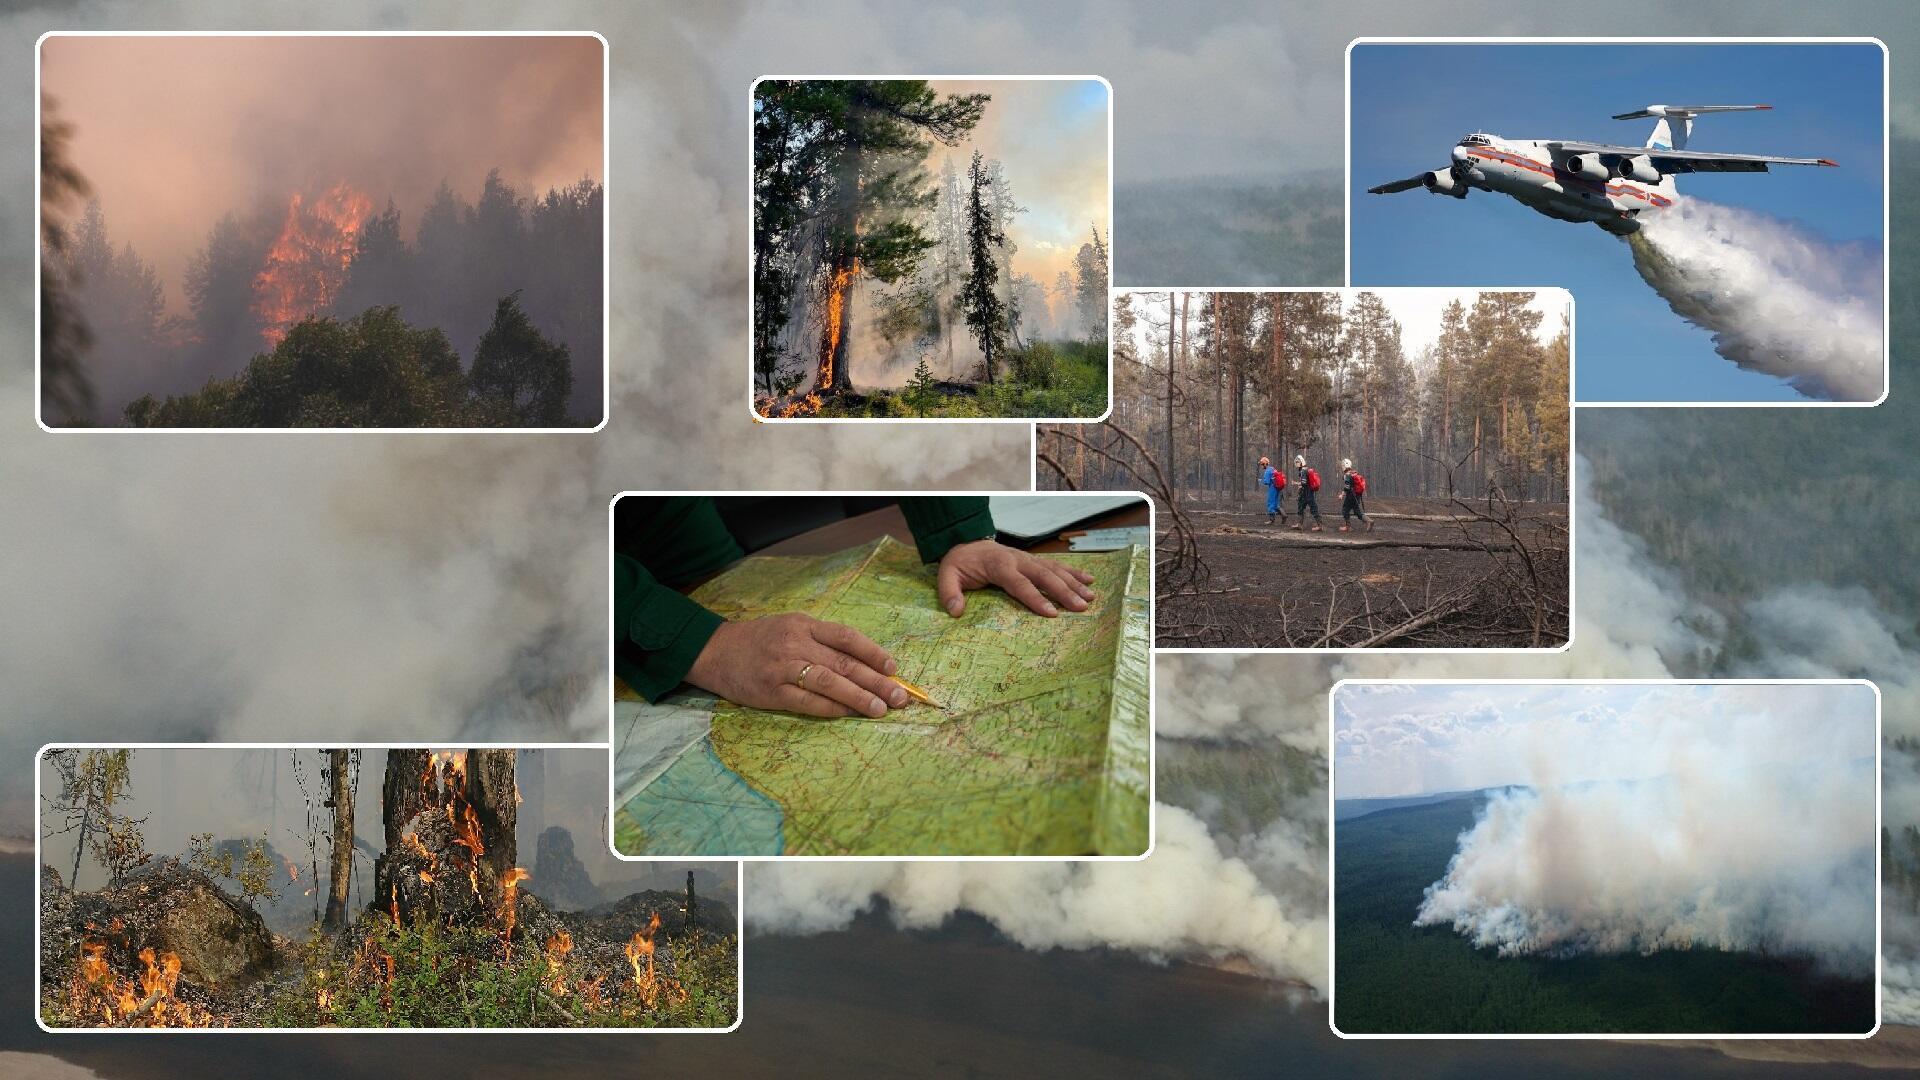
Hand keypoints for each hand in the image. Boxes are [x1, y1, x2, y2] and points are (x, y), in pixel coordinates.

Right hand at [686, 613, 905, 718]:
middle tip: (900, 696)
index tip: (894, 668)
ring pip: (830, 682)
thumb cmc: (760, 640)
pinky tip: (848, 715)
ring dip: (859, 697)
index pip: (847, 637)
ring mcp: (783, 668)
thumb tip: (862, 663)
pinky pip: (807, 702)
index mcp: (804, 624)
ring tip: (880, 709)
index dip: (874, 652)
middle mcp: (796, 643)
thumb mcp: (790, 627)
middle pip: (845, 663)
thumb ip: (821, 640)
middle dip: (876, 681)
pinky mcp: (771, 692)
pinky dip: (830, 709)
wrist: (715, 651)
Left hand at [935, 538, 1095, 617]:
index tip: (1052, 613)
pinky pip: (1056, 565)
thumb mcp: (947, 575)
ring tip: (1091, 597)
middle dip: (1064, 591)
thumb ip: (950, 592)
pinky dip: (1073, 572)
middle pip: (1044, 575)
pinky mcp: (1033, 560)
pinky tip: (1089, 580)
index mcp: (999, 565)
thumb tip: (956, 611)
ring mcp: (1028, 558)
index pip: (1019, 583)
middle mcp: (1018, 560)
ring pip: (1054, 570)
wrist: (967, 541)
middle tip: (1081, 607)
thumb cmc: (960, 562)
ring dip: (1073, 583)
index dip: (1035, 598)